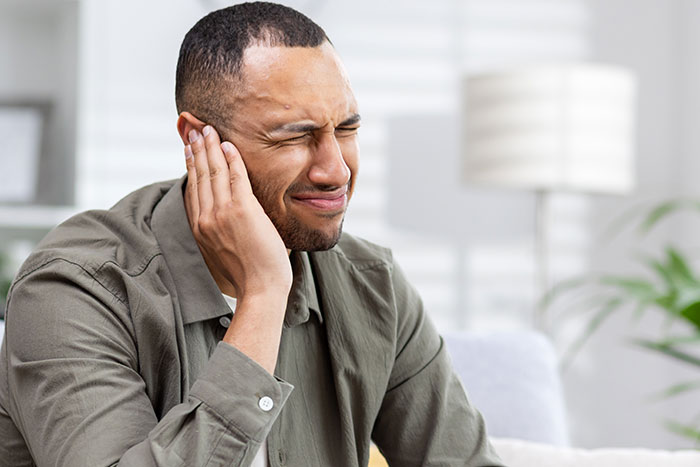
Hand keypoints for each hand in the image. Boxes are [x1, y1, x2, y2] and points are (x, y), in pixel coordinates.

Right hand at [183, 125, 291, 299]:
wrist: (260, 289)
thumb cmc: (249, 275)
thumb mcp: (223, 252)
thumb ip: (218, 233)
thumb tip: (223, 223)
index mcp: (200, 229)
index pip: (192, 189)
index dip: (190, 166)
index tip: (188, 148)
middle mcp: (206, 218)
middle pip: (199, 176)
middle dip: (196, 149)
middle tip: (195, 129)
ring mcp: (222, 213)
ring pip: (214, 172)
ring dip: (211, 147)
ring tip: (208, 129)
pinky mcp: (242, 210)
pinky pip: (235, 176)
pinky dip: (231, 158)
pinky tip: (229, 144)